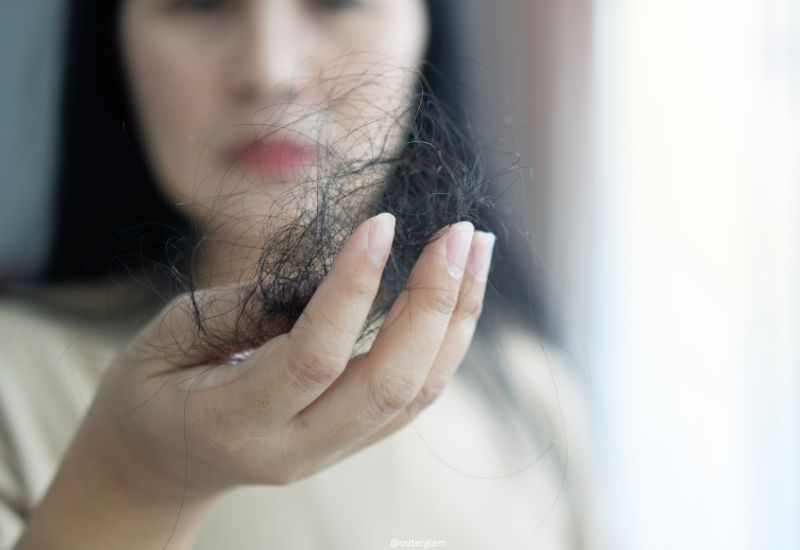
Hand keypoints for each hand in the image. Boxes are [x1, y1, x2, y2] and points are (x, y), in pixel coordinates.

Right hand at [83, 213, 494, 497]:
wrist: (159, 464)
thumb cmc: (153, 387)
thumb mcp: (171, 336)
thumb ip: (249, 308)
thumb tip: (332, 278)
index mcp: (234, 421)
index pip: (314, 356)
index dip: (353, 288)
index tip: (381, 222)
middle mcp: (295, 448)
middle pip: (389, 383)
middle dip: (433, 302)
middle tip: (460, 233)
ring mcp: (331, 452)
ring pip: (416, 392)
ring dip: (456, 318)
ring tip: (477, 249)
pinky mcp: (353, 442)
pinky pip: (415, 396)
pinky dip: (445, 342)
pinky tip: (459, 293)